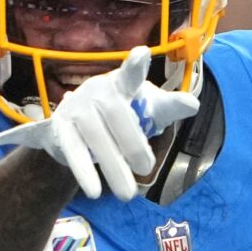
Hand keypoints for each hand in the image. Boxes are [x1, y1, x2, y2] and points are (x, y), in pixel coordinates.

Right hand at [0, 46, 199, 199]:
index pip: (130, 75)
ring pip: (93, 137)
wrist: (82, 126)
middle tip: (148, 169)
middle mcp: (96, 92)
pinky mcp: (58, 127)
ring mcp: (75, 108)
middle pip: (116, 115)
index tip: (141, 55)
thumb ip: (170, 107)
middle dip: (132, 144)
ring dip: (109, 166)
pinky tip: (87, 186)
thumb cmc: (125, 114)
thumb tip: (192, 105)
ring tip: (127, 195)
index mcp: (121, 85)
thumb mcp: (150, 110)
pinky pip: (70, 149)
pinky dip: (79, 168)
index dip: (135, 66)